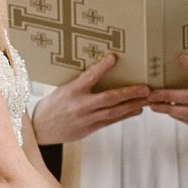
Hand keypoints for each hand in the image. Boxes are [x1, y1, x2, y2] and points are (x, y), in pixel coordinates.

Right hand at [31, 55, 148, 145]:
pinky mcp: (90, 128)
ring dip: (132, 105)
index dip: (101, 67)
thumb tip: (97, 72)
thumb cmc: (51, 106)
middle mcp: (80, 106)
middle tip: (145, 88)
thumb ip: (80, 84)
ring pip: (114, 112)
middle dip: (129, 93)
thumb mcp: (62, 90)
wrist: (40, 130)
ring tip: (146, 99)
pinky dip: (124, 115)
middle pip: (109, 98)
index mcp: (71, 92)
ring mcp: (87, 119)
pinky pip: (111, 121)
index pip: (88, 77)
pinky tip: (135, 110)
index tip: (113, 57)